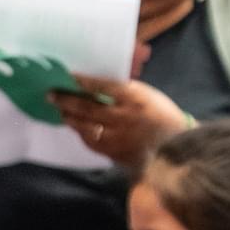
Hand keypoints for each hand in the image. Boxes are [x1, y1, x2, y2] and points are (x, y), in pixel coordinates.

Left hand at [50, 74, 187, 168]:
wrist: (178, 148)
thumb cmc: (164, 117)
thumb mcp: (148, 96)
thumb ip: (125, 88)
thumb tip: (98, 82)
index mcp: (136, 98)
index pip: (104, 86)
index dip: (84, 81)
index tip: (68, 76)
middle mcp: (125, 117)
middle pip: (89, 108)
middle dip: (67, 101)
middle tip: (51, 95)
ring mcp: (120, 137)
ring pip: (87, 128)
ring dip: (71, 119)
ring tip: (62, 113)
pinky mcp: (118, 153)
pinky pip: (94, 144)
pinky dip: (84, 135)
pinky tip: (79, 130)